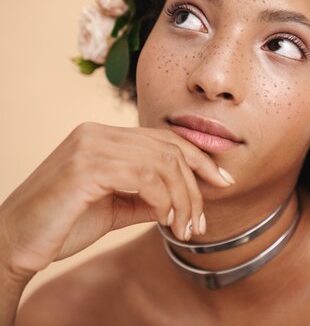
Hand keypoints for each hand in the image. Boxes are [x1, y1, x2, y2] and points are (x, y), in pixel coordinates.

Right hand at [0, 122, 231, 279]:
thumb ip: (148, 198)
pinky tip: (165, 221)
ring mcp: (90, 145)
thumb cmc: (61, 225)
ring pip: (162, 163)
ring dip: (182, 199)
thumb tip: (184, 200)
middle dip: (196, 185)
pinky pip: (144, 176)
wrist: (13, 244)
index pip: (164, 139)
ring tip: (185, 228)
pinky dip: (163, 199)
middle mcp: (97, 132)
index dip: (199, 158)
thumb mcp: (116, 208)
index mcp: (103, 136)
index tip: (222, 182)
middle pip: (169, 149)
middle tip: (202, 220)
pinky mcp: (84, 166)